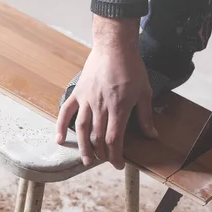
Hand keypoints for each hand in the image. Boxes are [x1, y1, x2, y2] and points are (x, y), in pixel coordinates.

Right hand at [55, 16, 157, 169]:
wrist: (114, 47)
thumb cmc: (132, 68)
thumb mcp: (145, 92)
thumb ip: (146, 116)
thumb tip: (152, 135)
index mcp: (119, 107)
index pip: (115, 139)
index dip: (116, 156)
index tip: (119, 165)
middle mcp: (101, 106)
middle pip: (98, 137)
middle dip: (102, 154)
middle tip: (105, 162)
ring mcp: (87, 99)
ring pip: (82, 129)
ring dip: (83, 147)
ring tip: (87, 160)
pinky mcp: (78, 92)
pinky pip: (66, 112)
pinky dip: (61, 126)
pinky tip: (60, 140)